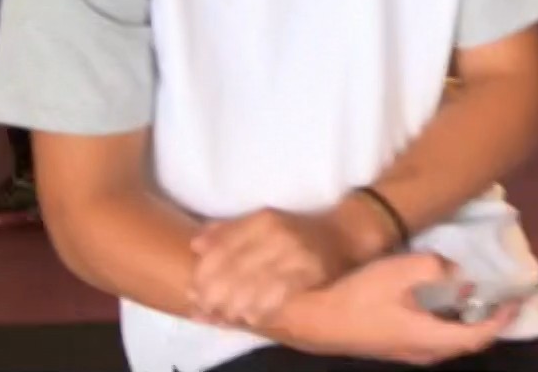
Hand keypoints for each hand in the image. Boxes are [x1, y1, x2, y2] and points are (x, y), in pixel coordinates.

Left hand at [189, 207, 362, 328]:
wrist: (345, 235)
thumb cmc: (297, 231)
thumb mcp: (264, 223)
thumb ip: (228, 231)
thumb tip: (195, 244)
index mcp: (264, 220)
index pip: (222, 249)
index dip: (202, 274)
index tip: (192, 291)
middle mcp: (280, 235)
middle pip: (234, 271)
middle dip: (214, 295)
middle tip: (205, 309)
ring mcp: (297, 254)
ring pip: (253, 286)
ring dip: (233, 306)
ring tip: (224, 316)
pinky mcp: (313, 273)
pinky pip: (278, 297)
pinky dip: (260, 309)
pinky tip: (250, 317)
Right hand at [280, 253, 522, 365]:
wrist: (309, 317)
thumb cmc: (357, 295)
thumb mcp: (402, 271)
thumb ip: (437, 269)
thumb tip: (457, 276)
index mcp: (429, 339)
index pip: (478, 336)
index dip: (502, 319)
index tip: (517, 299)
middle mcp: (421, 353)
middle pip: (465, 341)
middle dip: (487, 320)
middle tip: (499, 295)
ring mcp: (404, 352)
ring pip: (446, 340)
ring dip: (464, 320)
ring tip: (475, 295)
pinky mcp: (391, 345)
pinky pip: (430, 336)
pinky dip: (445, 320)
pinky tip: (440, 300)